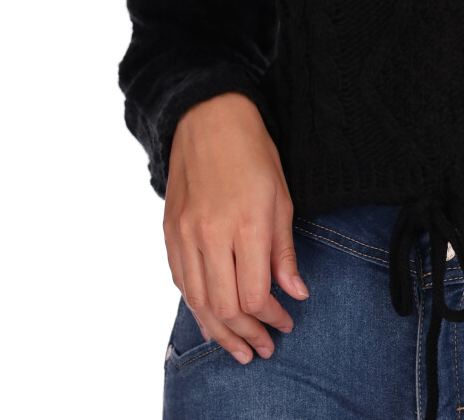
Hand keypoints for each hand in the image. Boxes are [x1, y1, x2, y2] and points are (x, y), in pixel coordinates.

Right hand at [163, 92, 308, 363]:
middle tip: (265, 345)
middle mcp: (210, 234)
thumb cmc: (253, 152)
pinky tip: (212, 316)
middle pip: (223, 307)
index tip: (287, 320)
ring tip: (240, 346)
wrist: (208, 118)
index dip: (270, 316)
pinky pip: (180, 281)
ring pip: (198, 302)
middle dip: (247, 333)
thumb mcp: (282, 196)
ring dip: (219, 331)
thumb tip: (295, 291)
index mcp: (246, 224)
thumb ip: (284, 250)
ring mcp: (184, 234)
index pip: (253, 294)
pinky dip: (197, 305)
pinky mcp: (169, 231)